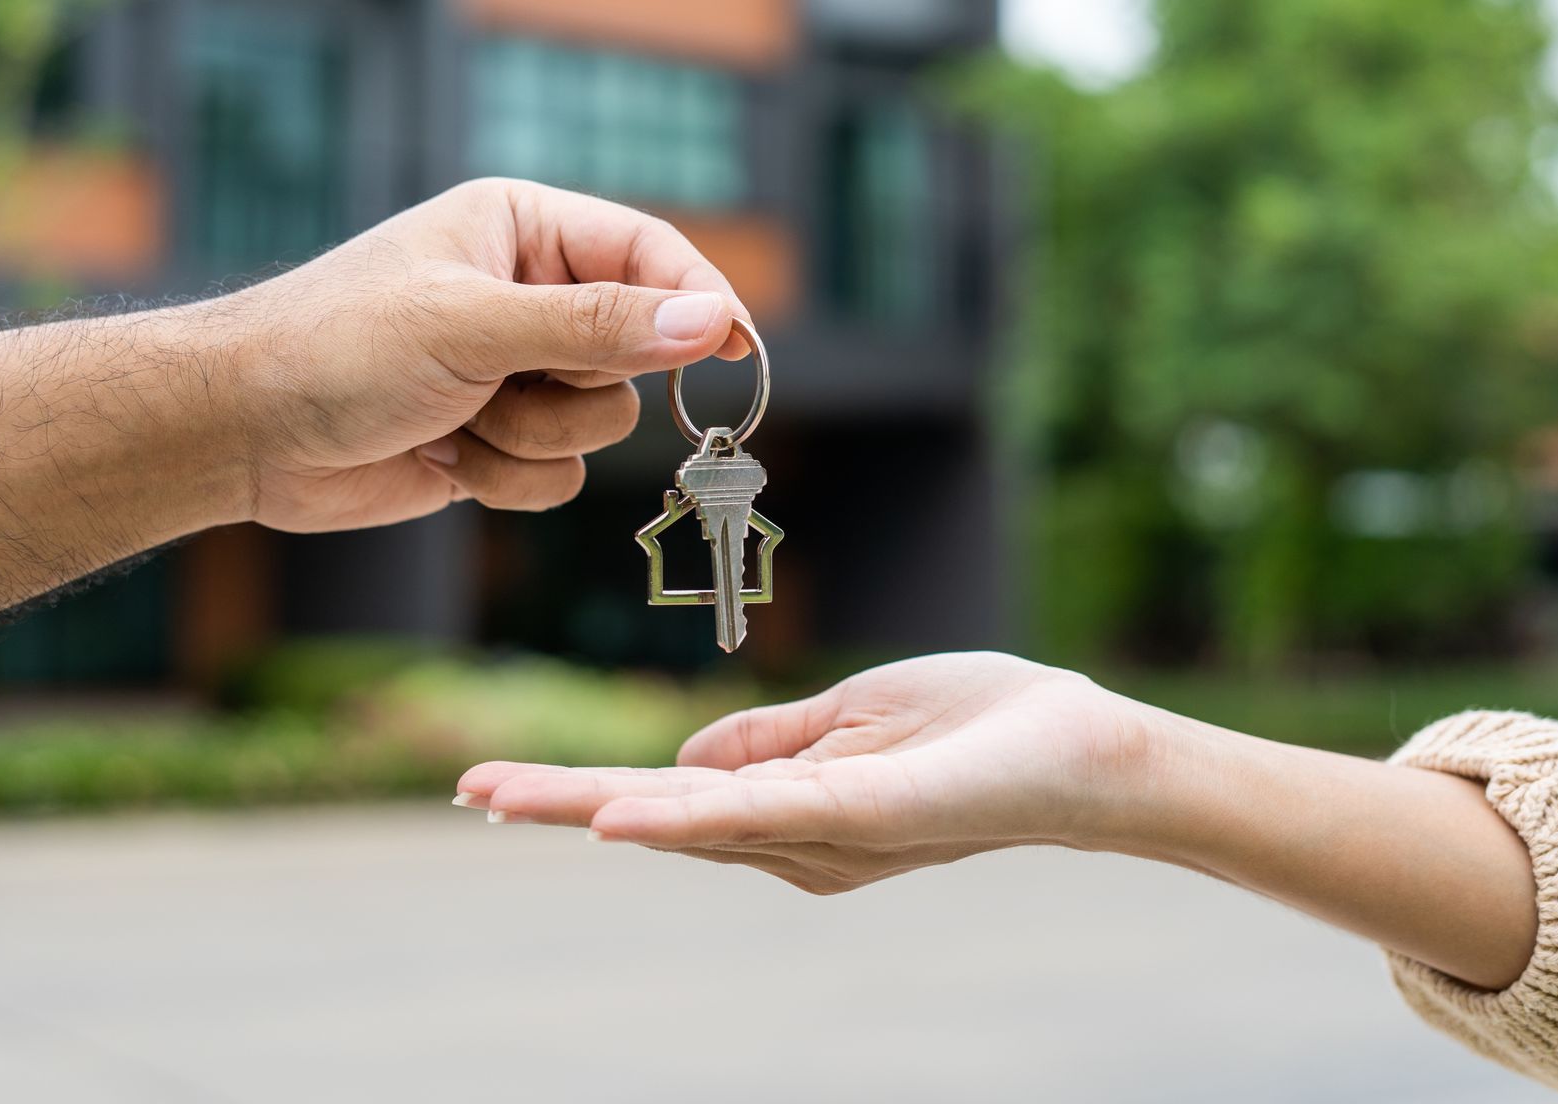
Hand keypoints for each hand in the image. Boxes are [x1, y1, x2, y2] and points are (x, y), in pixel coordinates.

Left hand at [211, 179, 750, 532]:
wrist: (241, 434)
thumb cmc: (336, 347)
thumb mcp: (473, 325)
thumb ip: (596, 326)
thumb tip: (709, 322)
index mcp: (524, 229)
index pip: (651, 253)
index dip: (696, 301)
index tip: (734, 349)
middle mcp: (529, 295)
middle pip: (635, 354)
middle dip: (573, 386)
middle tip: (503, 381)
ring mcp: (515, 372)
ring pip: (602, 426)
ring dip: (530, 439)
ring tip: (453, 420)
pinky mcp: (498, 441)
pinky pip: (561, 476)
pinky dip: (505, 481)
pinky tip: (438, 456)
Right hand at [457, 652, 1161, 893]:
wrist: (1089, 748)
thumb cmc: (982, 726)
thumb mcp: (854, 718)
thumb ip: (769, 745)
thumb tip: (680, 763)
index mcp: (792, 807)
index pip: (669, 798)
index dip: (585, 792)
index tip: (496, 785)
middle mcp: (799, 840)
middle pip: (660, 818)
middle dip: (559, 805)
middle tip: (468, 790)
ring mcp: (827, 835)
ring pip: (690, 819)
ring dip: (591, 806)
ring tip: (500, 794)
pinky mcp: (864, 818)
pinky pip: (763, 816)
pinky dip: (685, 816)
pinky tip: (621, 814)